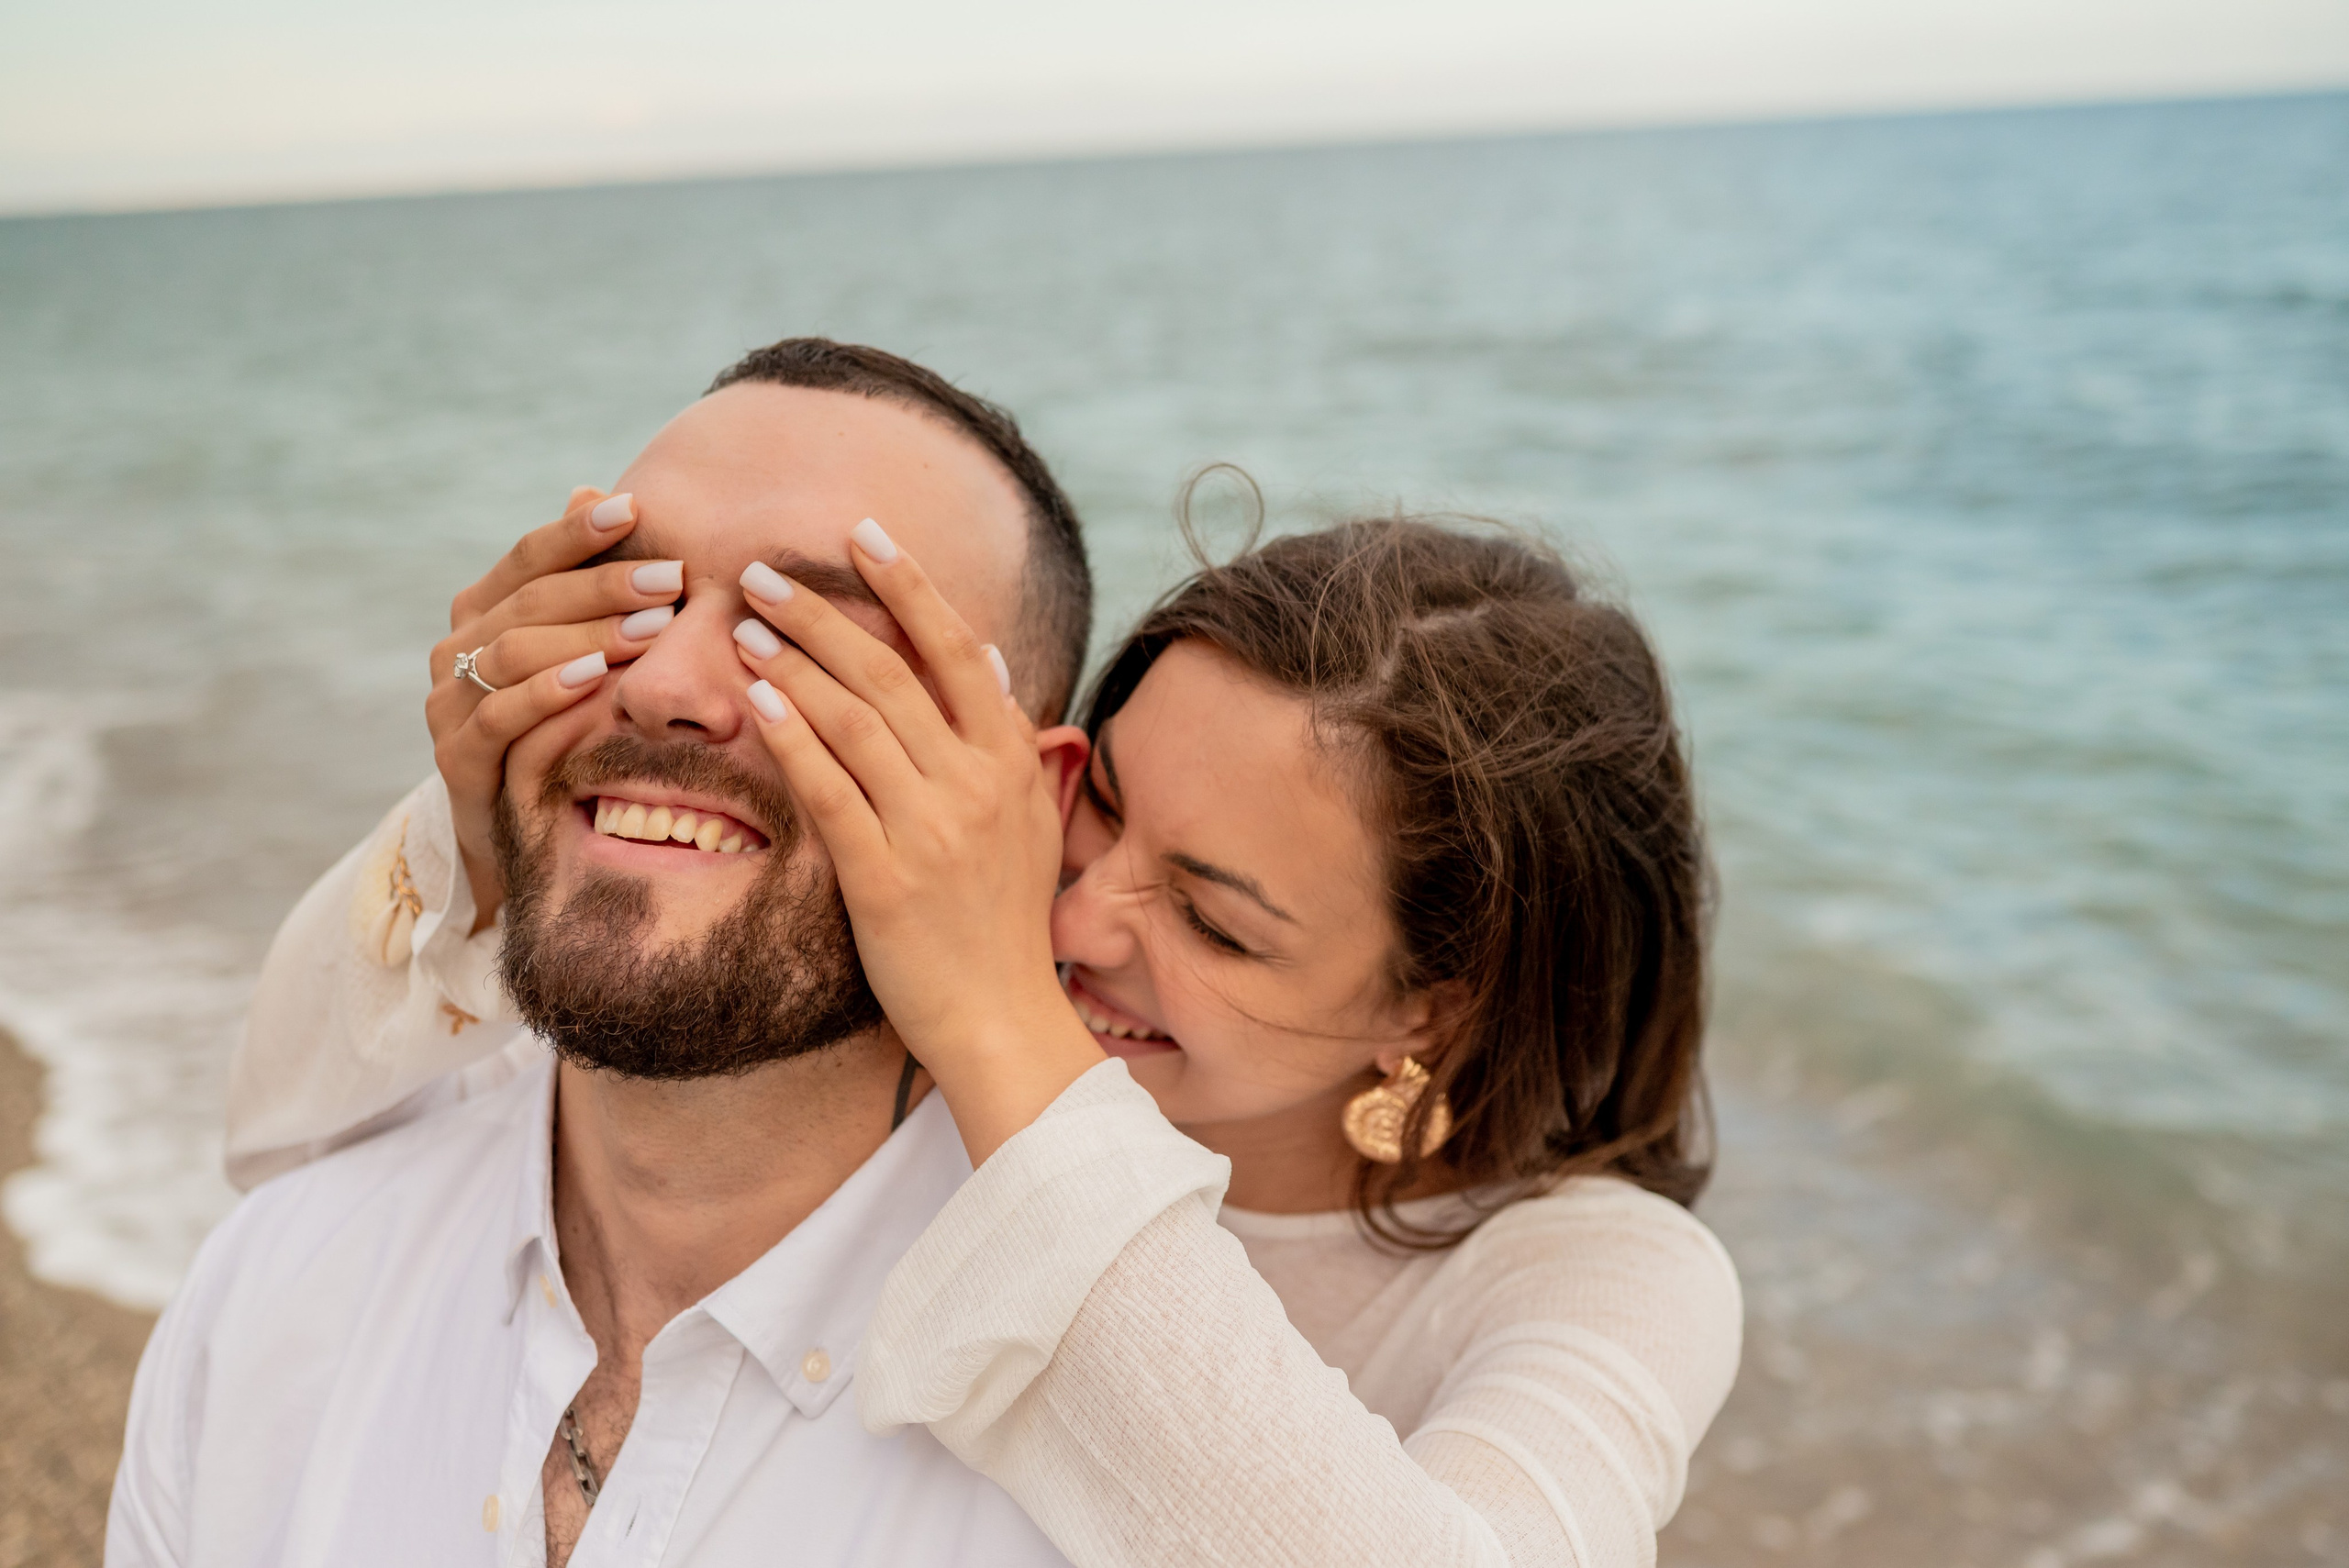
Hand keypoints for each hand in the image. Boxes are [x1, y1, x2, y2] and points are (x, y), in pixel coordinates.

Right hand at [428, 488, 682, 930]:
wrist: (524, 827)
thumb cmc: (565, 725)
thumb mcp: (580, 650)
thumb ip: (584, 581)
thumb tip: (593, 485)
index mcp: (484, 610)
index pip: (529, 556)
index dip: (577, 529)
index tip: (636, 507)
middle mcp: (458, 648)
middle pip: (531, 600)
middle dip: (604, 585)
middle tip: (671, 579)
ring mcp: (448, 703)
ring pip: (515, 651)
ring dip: (586, 635)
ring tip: (650, 628)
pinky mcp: (457, 758)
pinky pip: (498, 715)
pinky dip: (546, 692)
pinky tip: (594, 678)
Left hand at [730, 521, 1100, 1164]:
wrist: (1003, 1021)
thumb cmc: (1004, 922)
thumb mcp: (1027, 821)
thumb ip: (1007, 737)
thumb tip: (985, 656)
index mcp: (1011, 762)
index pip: (955, 648)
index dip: (907, 584)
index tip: (862, 533)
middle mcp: (976, 784)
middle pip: (890, 670)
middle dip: (820, 610)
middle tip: (761, 571)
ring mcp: (932, 830)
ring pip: (855, 720)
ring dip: (794, 662)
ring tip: (743, 626)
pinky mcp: (885, 878)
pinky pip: (830, 792)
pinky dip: (793, 740)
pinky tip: (757, 704)